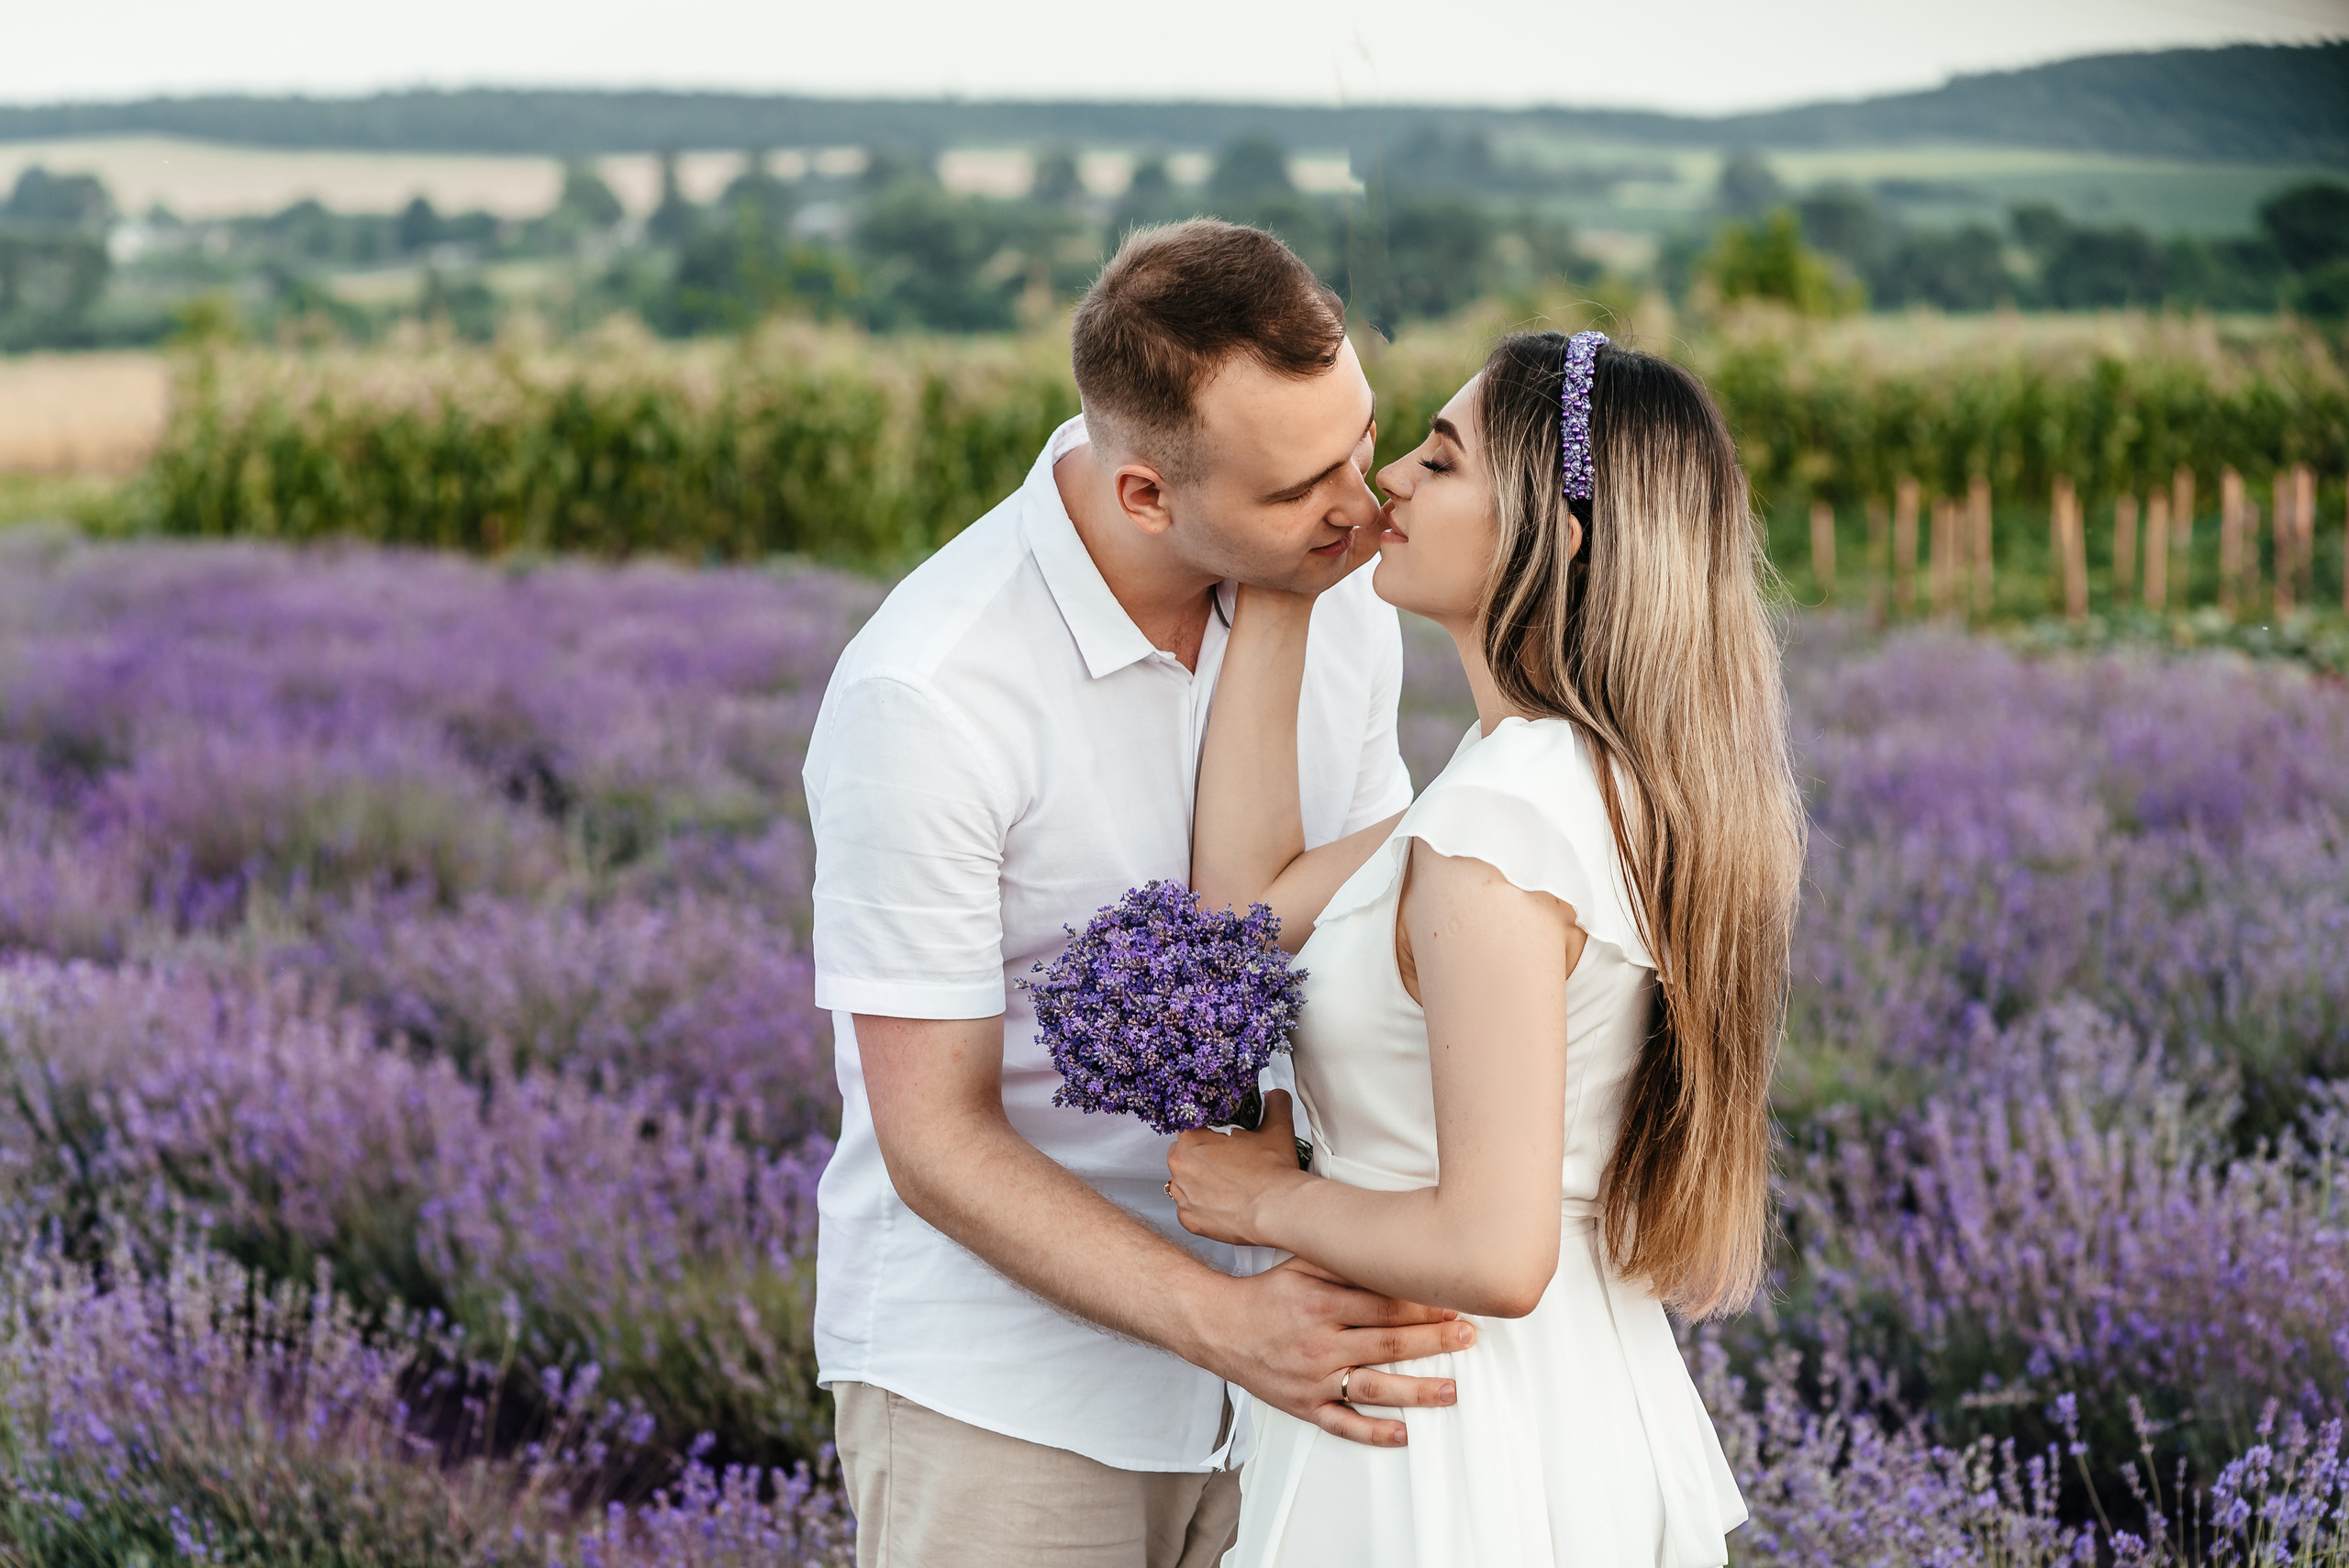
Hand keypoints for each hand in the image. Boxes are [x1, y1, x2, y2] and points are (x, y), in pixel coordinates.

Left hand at [1167, 1089, 1309, 1246]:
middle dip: (1201, 1158)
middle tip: (1228, 1163)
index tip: (1220, 1140)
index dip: (1206, 1133)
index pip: (1189, 1127)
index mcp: (1192, 1138)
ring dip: (1200, 1183)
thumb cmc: (1272, 1172)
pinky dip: (1204, 1209)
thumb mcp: (1276, 1128)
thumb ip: (1274, 1104)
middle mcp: (1180, 1165)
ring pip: (1185, 1184)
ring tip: (1228, 1186)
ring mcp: (1182, 1195)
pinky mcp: (1188, 1220)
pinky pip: (1190, 1210)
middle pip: (1183, 1155)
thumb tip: (1275, 1096)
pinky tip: (1224, 1205)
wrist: (1277, 1210)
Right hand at [1188, 1255, 1472, 1447]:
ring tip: (1452, 1390)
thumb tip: (1390, 1255)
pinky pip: (1341, 1424)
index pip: (1383, 1306)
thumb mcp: (1301, 1266)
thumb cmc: (1266, 1293)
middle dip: (1434, 1342)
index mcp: (1320, 1304)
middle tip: (1469, 1337)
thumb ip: (1344, 1264)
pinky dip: (1373, 1433)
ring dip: (1417, 1391)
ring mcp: (1312, 1379)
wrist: (1218, 1327)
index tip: (1455, 1302)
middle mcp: (1319, 1343)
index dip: (1423, 1305)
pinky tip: (1403, 1434)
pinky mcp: (1302, 1406)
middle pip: (1387, 1345)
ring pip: (1373, 1388)